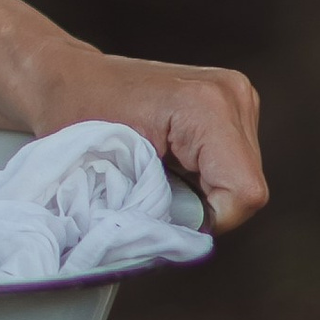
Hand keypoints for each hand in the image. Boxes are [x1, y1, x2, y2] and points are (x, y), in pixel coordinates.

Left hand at [32, 48, 267, 235]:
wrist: (72, 78)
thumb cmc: (77, 116)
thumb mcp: (111, 170)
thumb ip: (152, 210)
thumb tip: (178, 242)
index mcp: (206, 106)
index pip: (244, 193)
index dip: (210, 220)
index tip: (167, 212)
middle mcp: (232, 95)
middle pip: (247, 188)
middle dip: (205, 205)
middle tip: (156, 191)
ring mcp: (237, 96)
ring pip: (243, 179)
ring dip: (206, 191)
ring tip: (162, 172)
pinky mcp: (234, 104)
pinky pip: (234, 164)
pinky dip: (206, 175)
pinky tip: (173, 161)